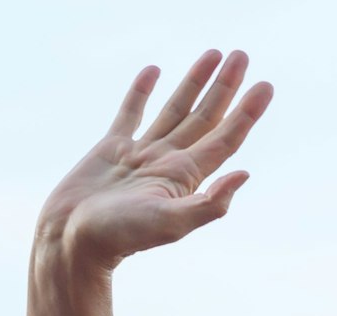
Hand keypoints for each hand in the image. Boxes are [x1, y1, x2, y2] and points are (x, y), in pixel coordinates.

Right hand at [37, 49, 273, 268]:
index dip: (247, 113)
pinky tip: (154, 70)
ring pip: (175, 109)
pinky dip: (142, 91)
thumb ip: (209, 204)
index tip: (266, 86)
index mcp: (185, 176)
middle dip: (225, 87)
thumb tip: (244, 174)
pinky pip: (131, 113)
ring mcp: (142, 154)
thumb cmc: (120, 235)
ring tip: (214, 54)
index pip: (225, 138)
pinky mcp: (111, 149)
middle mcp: (168, 161)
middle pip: (206, 117)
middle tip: (242, 55)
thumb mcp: (171, 223)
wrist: (71, 240)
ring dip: (194, 83)